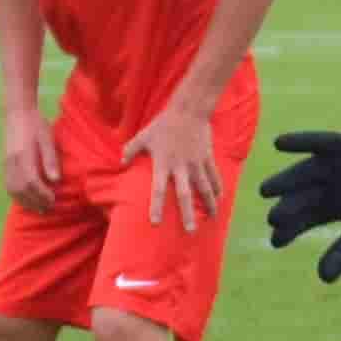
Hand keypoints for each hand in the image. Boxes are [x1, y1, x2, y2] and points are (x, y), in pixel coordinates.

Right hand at [0, 106, 61, 213]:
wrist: (17, 113)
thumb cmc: (36, 125)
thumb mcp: (48, 139)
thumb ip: (50, 159)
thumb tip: (55, 180)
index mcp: (23, 155)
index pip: (31, 182)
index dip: (42, 194)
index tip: (54, 199)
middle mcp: (12, 162)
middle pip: (21, 189)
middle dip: (35, 201)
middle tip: (49, 208)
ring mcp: (6, 164)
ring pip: (12, 190)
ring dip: (25, 202)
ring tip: (39, 208)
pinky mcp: (4, 164)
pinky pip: (8, 185)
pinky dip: (17, 196)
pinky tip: (27, 200)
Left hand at [116, 95, 228, 232]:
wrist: (189, 110)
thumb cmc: (163, 124)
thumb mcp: (144, 135)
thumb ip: (131, 149)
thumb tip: (120, 161)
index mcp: (163, 164)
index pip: (157, 190)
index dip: (156, 206)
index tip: (156, 222)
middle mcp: (180, 167)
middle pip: (185, 195)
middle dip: (188, 214)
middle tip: (190, 230)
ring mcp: (196, 163)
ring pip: (204, 188)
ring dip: (209, 204)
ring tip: (212, 218)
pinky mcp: (207, 157)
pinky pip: (214, 176)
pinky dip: (218, 188)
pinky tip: (220, 199)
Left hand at [257, 123, 340, 284]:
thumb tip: (323, 278)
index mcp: (326, 207)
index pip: (302, 222)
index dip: (288, 231)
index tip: (275, 242)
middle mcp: (322, 186)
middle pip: (299, 198)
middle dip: (286, 208)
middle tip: (273, 219)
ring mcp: (330, 166)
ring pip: (303, 174)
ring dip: (285, 180)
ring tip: (265, 190)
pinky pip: (318, 142)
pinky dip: (300, 140)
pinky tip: (279, 143)